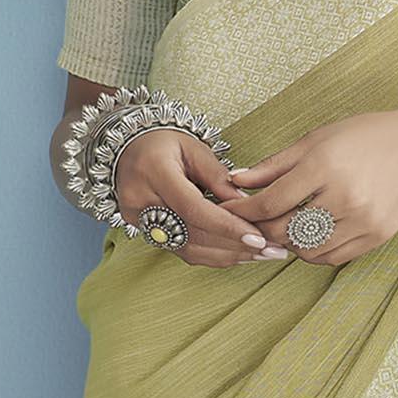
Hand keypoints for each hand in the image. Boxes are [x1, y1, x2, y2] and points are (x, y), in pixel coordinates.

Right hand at [110, 126, 291, 267]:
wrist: (126, 148)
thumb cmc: (162, 142)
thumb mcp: (193, 148)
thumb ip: (219, 177)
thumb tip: (248, 205)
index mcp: (153, 171)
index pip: (193, 209)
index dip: (227, 227)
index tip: (258, 238)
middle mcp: (140, 201)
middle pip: (193, 235)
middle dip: (236, 246)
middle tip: (272, 251)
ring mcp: (138, 221)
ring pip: (188, 249)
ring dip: (228, 255)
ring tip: (262, 255)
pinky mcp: (143, 233)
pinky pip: (181, 251)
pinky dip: (212, 255)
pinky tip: (239, 254)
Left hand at [224, 104, 397, 268]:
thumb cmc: (368, 136)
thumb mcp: (318, 138)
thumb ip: (275, 164)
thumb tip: (236, 181)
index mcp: (325, 166)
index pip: (271, 203)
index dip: (244, 210)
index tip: (230, 209)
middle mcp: (345, 197)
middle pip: (285, 230)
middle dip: (261, 229)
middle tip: (251, 223)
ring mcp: (363, 221)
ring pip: (306, 250)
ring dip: (287, 243)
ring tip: (281, 228)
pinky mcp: (377, 237)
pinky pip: (332, 257)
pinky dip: (313, 252)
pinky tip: (308, 236)